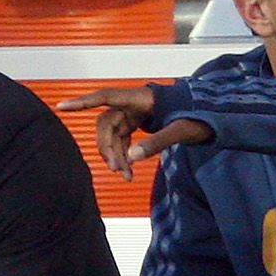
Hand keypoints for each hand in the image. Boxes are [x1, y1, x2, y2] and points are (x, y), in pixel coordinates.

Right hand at [55, 86, 212, 180]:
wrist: (213, 113)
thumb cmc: (198, 117)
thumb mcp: (181, 131)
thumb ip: (156, 143)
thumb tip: (130, 158)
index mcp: (141, 98)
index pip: (105, 98)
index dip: (83, 102)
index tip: (62, 106)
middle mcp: (133, 103)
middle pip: (107, 123)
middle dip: (109, 149)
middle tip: (119, 172)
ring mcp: (134, 112)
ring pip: (113, 133)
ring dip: (115, 155)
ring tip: (126, 177)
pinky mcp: (138, 122)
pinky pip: (122, 137)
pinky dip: (123, 153)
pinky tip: (128, 170)